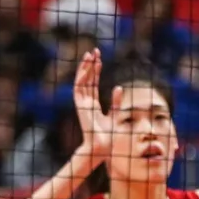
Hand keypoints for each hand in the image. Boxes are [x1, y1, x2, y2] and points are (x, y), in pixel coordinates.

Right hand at [70, 47, 113, 163]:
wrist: (102, 146)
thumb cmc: (109, 135)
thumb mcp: (116, 115)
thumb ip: (116, 102)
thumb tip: (119, 87)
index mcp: (93, 105)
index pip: (93, 84)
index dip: (95, 71)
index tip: (99, 59)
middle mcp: (86, 103)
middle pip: (87, 80)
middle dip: (90, 65)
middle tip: (95, 51)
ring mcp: (82, 104)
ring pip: (82, 81)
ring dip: (85, 68)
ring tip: (90, 55)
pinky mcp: (81, 106)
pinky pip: (79, 88)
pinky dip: (82, 77)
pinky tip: (87, 67)